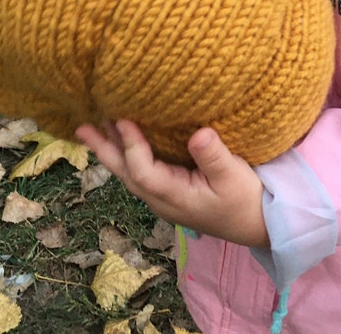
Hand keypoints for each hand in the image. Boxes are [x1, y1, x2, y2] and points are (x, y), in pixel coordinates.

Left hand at [76, 121, 268, 247]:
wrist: (258, 224)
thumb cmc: (246, 199)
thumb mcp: (235, 176)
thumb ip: (215, 156)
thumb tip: (198, 133)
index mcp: (174, 196)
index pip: (143, 171)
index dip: (131, 144)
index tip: (122, 117)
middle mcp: (162, 199)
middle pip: (126, 174)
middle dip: (105, 149)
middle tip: (82, 126)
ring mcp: (165, 198)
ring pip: (131, 174)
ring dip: (112, 152)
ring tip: (92, 130)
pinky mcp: (172, 192)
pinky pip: (141, 172)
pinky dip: (127, 156)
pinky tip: (124, 144)